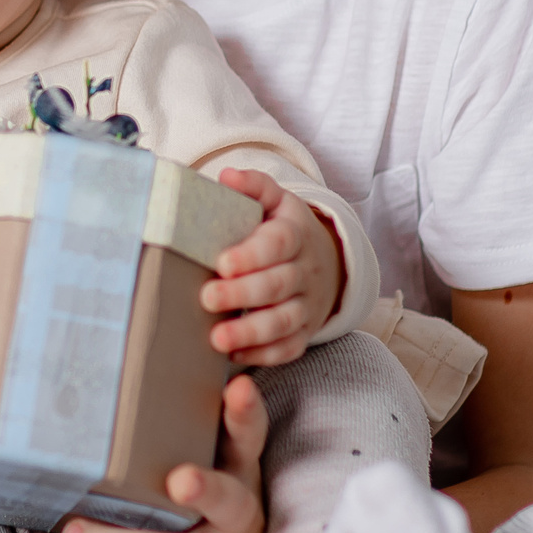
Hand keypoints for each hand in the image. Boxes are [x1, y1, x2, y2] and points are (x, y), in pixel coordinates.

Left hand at [58, 374, 268, 532]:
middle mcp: (242, 525)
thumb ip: (208, 437)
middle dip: (168, 487)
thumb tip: (172, 383)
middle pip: (211, 504)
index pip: (249, 440)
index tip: (234, 387)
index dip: (244, 415)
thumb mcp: (222, 480)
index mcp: (243, 481)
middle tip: (97, 501)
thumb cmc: (217, 526)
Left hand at [201, 170, 344, 366]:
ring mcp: (308, 304)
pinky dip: (264, 355)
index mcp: (296, 234)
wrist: (325, 260)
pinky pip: (289, 348)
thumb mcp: (274, 200)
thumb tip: (227, 177)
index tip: (222, 262)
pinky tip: (234, 355)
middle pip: (278, 285)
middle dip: (243, 294)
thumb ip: (253, 186)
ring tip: (217, 338)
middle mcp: (306, 271)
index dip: (252, 255)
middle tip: (207, 298)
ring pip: (284, 321)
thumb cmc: (283, 227)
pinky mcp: (304, 331)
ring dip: (251, 332)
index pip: (279, 244)